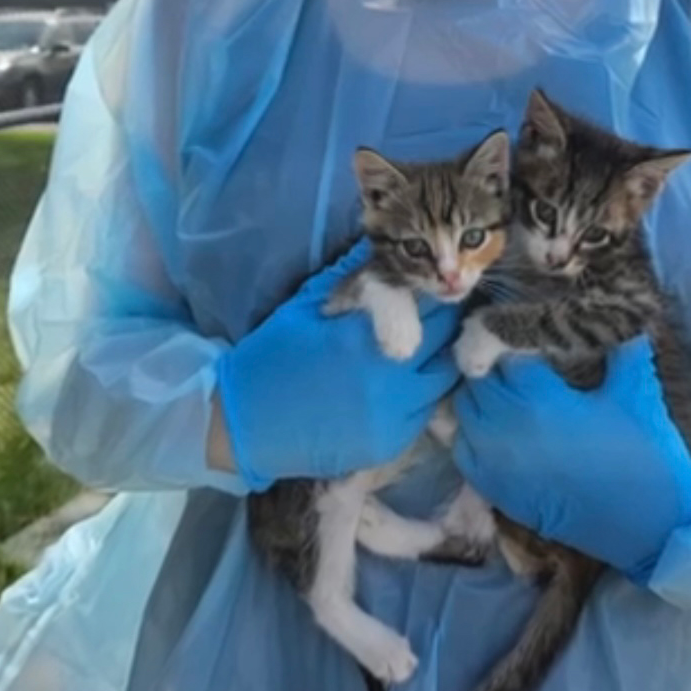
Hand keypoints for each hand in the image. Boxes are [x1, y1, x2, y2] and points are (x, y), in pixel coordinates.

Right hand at [217, 240, 459, 489]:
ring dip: (435, 361)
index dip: (429, 294)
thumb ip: (353, 277)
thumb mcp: (309, 305)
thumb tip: (385, 246)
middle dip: (441, 326)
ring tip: (418, 349)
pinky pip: (424, 412)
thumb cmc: (274, 356)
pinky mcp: (391, 444)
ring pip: (442, 379)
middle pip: (445, 343)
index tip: (422, 288)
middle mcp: (388, 380)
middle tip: (429, 315)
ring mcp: (393, 418)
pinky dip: (419, 395)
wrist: (245, 424)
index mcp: (364, 338)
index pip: (429, 307)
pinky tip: (400, 383)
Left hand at [451, 336, 690, 579]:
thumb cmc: (642, 454)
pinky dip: (471, 432)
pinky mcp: (494, 489)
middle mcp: (504, 427)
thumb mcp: (636, 393)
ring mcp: (494, 461)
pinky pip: (463, 449)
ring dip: (479, 397)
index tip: (524, 332)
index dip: (509, 338)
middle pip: (476, 380)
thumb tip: (624, 319)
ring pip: (463, 412)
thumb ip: (622, 351)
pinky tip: (495, 427)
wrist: (646, 526)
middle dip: (491, 366)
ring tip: (504, 391)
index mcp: (537, 398)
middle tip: (514, 360)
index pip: (500, 353)